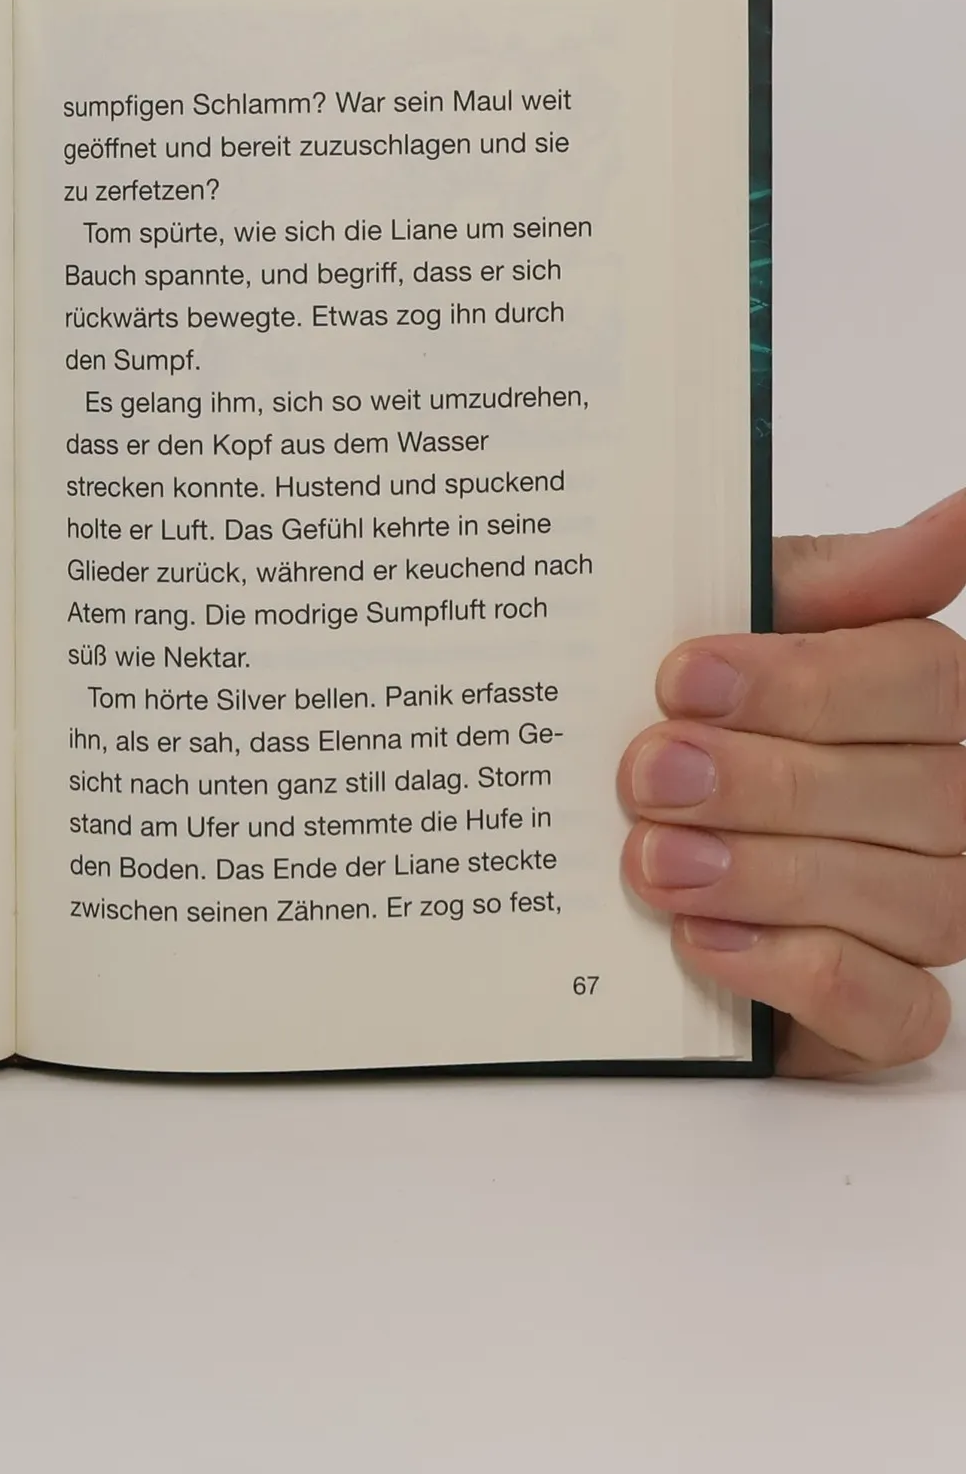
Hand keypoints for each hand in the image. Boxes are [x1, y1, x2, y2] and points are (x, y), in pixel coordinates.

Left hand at [620, 490, 965, 1075]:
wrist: (595, 821)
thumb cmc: (684, 707)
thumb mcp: (734, 617)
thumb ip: (837, 578)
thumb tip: (961, 512)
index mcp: (914, 694)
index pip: (924, 679)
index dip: (805, 682)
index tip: (681, 679)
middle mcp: (945, 802)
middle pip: (922, 793)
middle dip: (766, 784)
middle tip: (650, 776)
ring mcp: (927, 907)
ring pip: (920, 901)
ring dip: (771, 878)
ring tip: (656, 862)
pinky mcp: (882, 1008)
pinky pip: (897, 1011)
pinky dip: (801, 975)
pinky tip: (703, 943)